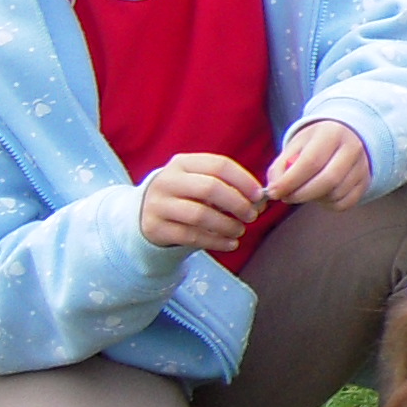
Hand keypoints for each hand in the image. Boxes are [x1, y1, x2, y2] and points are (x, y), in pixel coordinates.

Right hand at [137, 152, 267, 253]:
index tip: (259, 195)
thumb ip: (228, 187)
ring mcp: (158, 204)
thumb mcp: (201, 183)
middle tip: (252, 215)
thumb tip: (261, 201)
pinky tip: (230, 244)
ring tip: (240, 231)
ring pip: (200, 215)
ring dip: (227, 225)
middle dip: (237, 203)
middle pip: (210, 188)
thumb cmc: (186, 196)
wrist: (145, 213)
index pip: (219, 165)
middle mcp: (167, 181)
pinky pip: (191, 236)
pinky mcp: (155, 228)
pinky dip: (216, 241)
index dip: (244, 180)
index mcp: (183, 163)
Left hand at [264, 117, 372, 208]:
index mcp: (332, 133)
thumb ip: (281, 166)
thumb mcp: (296, 145)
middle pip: (328, 180)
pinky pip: (345, 203)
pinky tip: (320, 195)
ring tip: (304, 191)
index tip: (274, 192)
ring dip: (314, 199)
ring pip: (336, 194)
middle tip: (286, 197)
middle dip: (301, 194)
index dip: (290, 181)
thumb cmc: (315, 143)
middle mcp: (352, 148)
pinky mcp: (365, 182)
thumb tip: (275, 188)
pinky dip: (328, 204)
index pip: (311, 162)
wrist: (346, 136)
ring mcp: (362, 166)